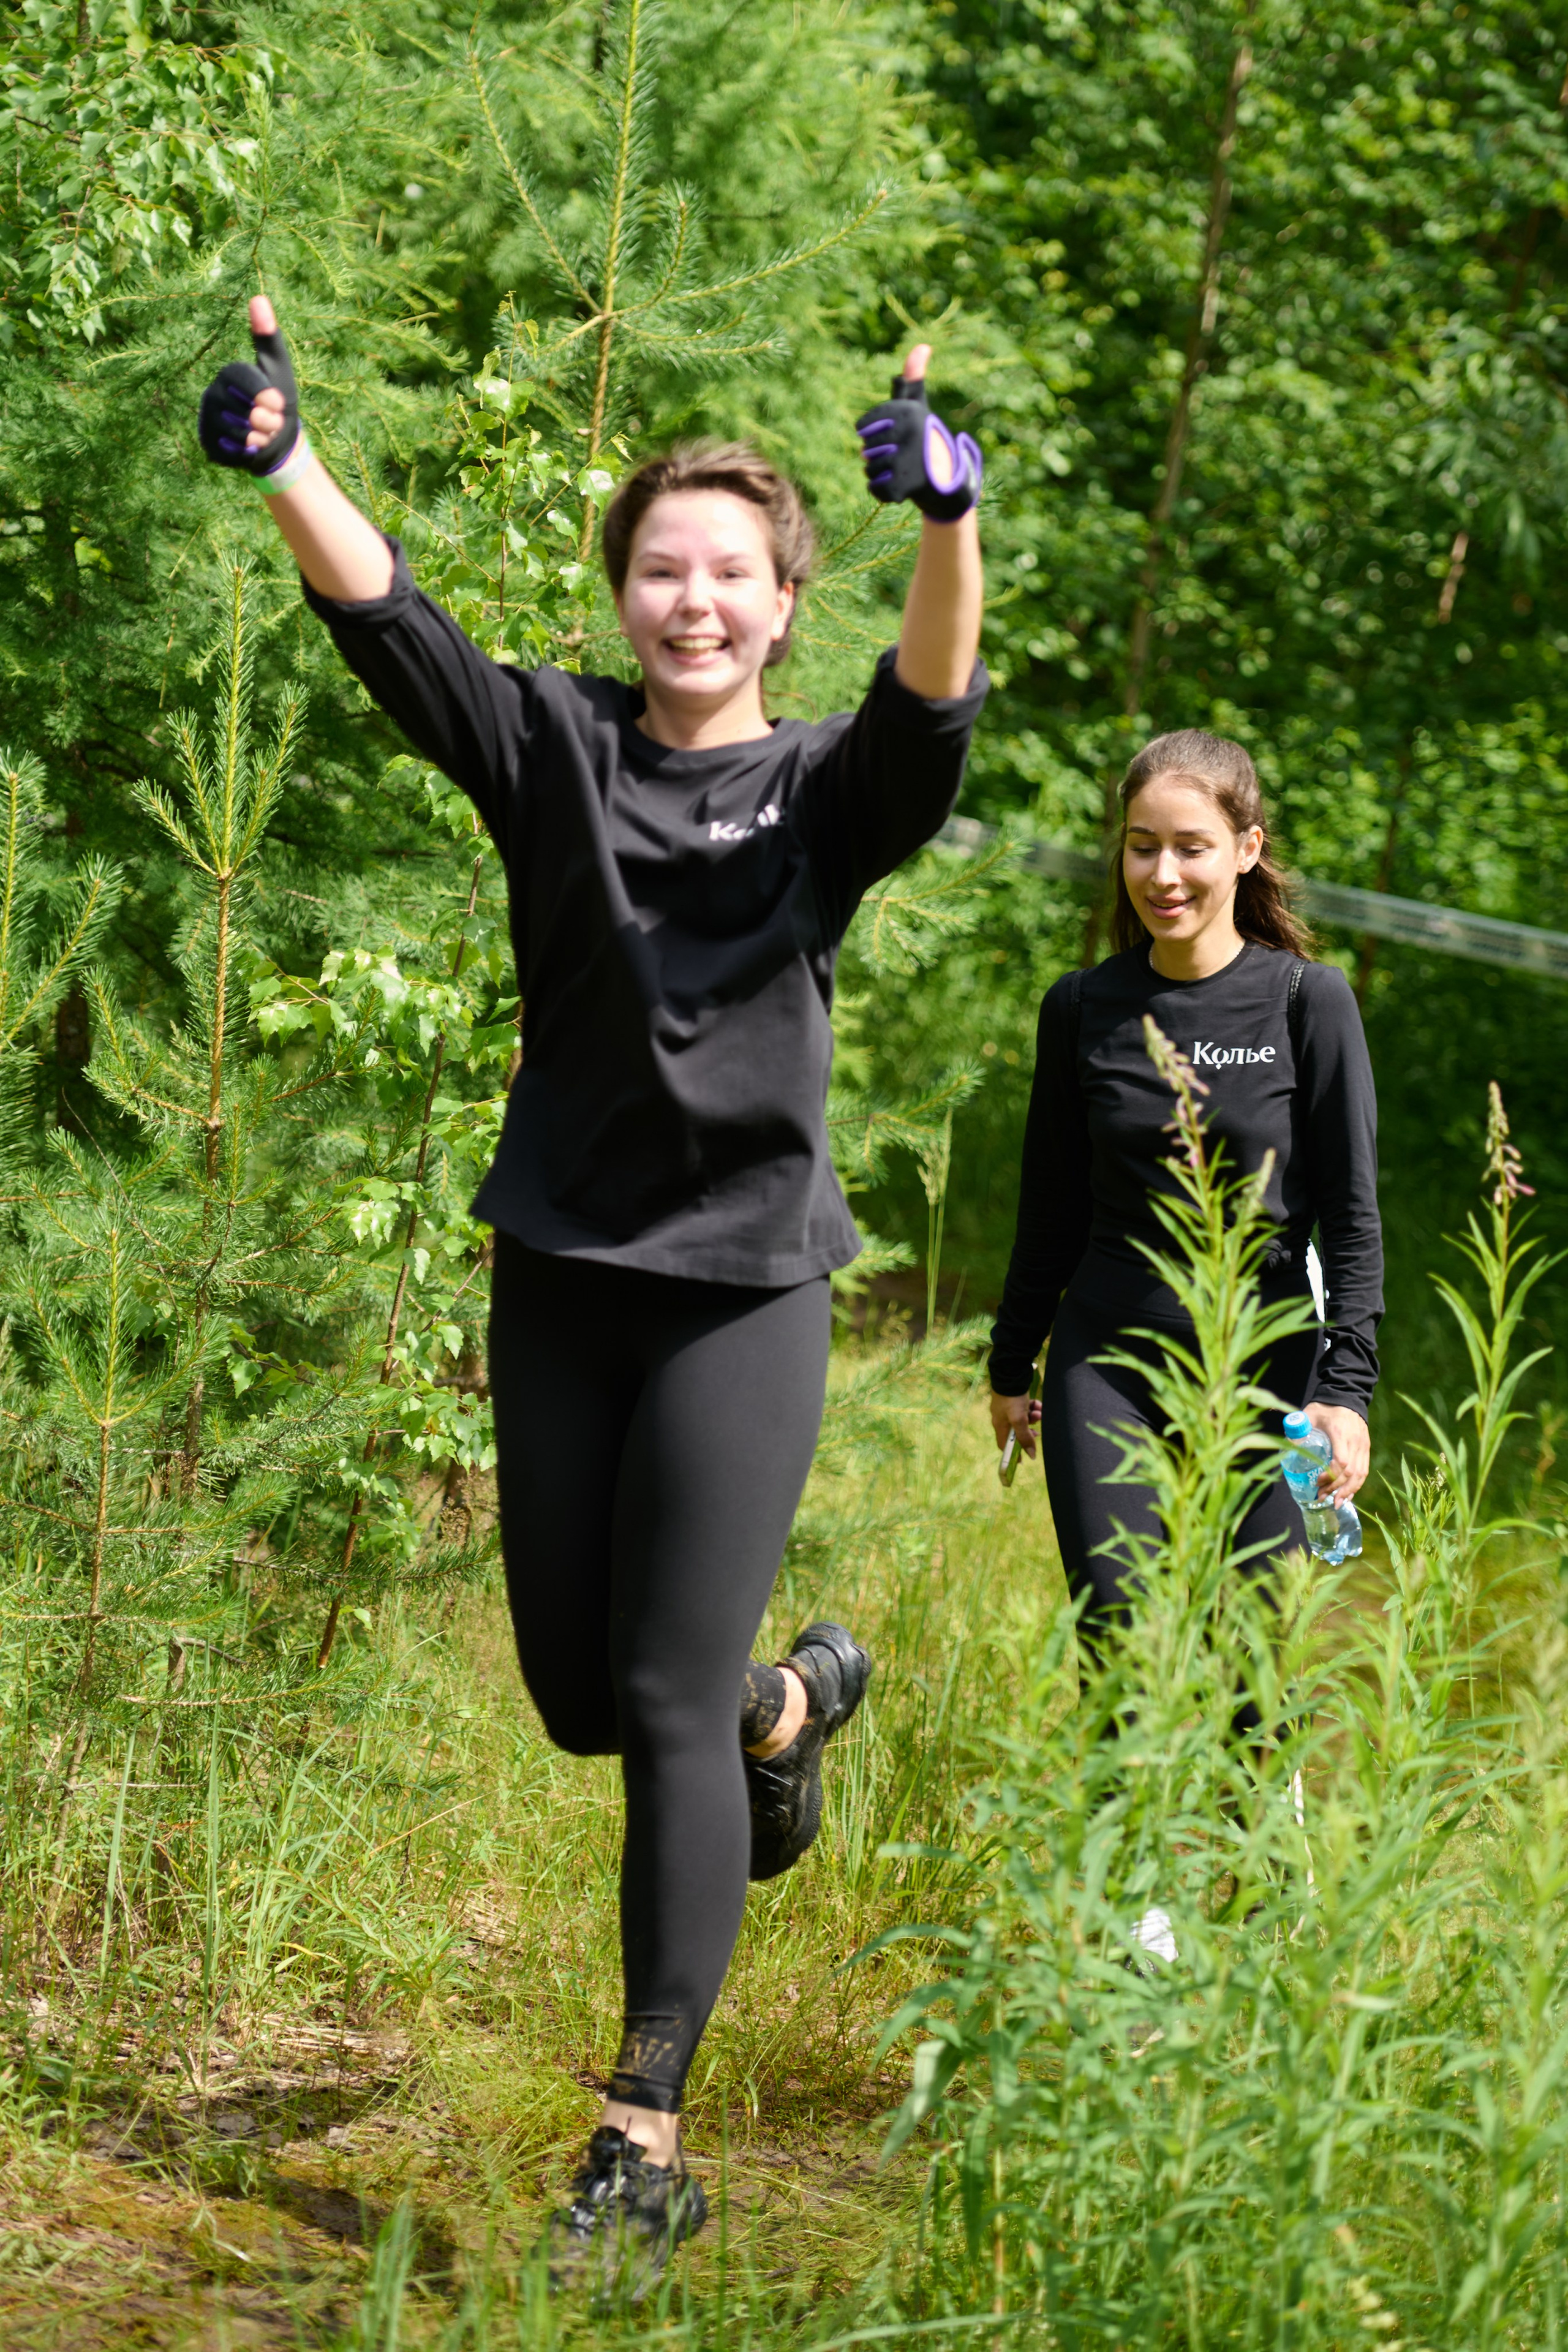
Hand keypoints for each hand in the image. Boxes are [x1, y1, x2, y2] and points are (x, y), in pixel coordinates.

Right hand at [198, 294, 299, 477]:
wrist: (275, 442)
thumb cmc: (278, 402)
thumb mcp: (277, 368)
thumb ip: (268, 336)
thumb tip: (259, 297)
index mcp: (228, 374)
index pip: (245, 382)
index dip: (265, 395)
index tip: (279, 403)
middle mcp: (212, 395)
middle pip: (245, 411)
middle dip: (268, 421)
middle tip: (274, 423)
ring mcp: (208, 422)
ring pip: (239, 434)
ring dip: (261, 439)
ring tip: (264, 436)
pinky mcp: (209, 446)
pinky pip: (231, 451)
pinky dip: (249, 454)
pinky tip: (252, 449)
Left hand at [855, 344, 981, 521]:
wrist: (946, 474)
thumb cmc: (924, 436)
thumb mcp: (918, 405)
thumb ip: (912, 379)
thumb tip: (923, 346)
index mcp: (907, 412)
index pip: (863, 427)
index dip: (870, 434)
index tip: (890, 435)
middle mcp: (907, 434)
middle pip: (865, 449)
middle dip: (876, 455)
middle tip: (898, 454)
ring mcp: (906, 461)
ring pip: (869, 469)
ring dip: (880, 472)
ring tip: (900, 468)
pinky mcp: (903, 486)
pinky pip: (875, 488)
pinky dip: (882, 490)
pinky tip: (899, 483)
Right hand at [990, 1388, 1040, 1460]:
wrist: (1011, 1374)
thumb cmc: (1012, 1399)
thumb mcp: (1019, 1420)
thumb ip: (1025, 1437)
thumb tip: (1032, 1456)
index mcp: (999, 1425)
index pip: (1004, 1445)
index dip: (1013, 1453)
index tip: (1024, 1458)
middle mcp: (1002, 1418)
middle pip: (1016, 1432)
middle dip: (1029, 1432)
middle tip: (1038, 1432)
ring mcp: (1008, 1408)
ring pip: (1023, 1419)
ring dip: (1033, 1418)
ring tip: (1039, 1412)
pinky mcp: (1015, 1399)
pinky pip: (1025, 1408)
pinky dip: (1033, 1408)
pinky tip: (1038, 1404)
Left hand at [1303, 1402, 1368, 1503]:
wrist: (1346, 1395)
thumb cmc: (1325, 1407)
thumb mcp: (1309, 1414)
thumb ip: (1297, 1429)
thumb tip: (1285, 1448)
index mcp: (1340, 1433)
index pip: (1341, 1461)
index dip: (1329, 1476)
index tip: (1316, 1482)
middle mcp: (1355, 1441)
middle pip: (1351, 1472)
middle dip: (1336, 1488)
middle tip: (1322, 1497)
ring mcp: (1363, 1446)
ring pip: (1360, 1474)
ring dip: (1348, 1491)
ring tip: (1337, 1503)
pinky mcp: (1366, 1448)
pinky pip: (1364, 1470)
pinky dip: (1357, 1485)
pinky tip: (1348, 1494)